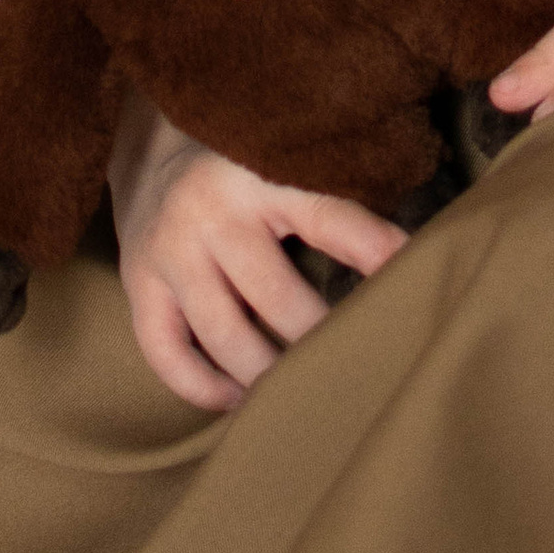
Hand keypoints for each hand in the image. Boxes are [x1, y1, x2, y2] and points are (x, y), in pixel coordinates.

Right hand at [109, 94, 407, 411]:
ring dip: (268, 376)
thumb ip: (334, 203)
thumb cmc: (243, 167)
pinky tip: (239, 400)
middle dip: (321, 340)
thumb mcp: (286, 164)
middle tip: (360, 370)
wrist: (150, 151)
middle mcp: (213, 212)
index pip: (328, 217)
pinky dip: (203, 387)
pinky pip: (167, 353)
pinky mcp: (138, 285)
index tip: (414, 282)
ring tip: (306, 396)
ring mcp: (170, 252)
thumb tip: (411, 256)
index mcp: (262, 174)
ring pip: (225, 335)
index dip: (374, 250)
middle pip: (277, 297)